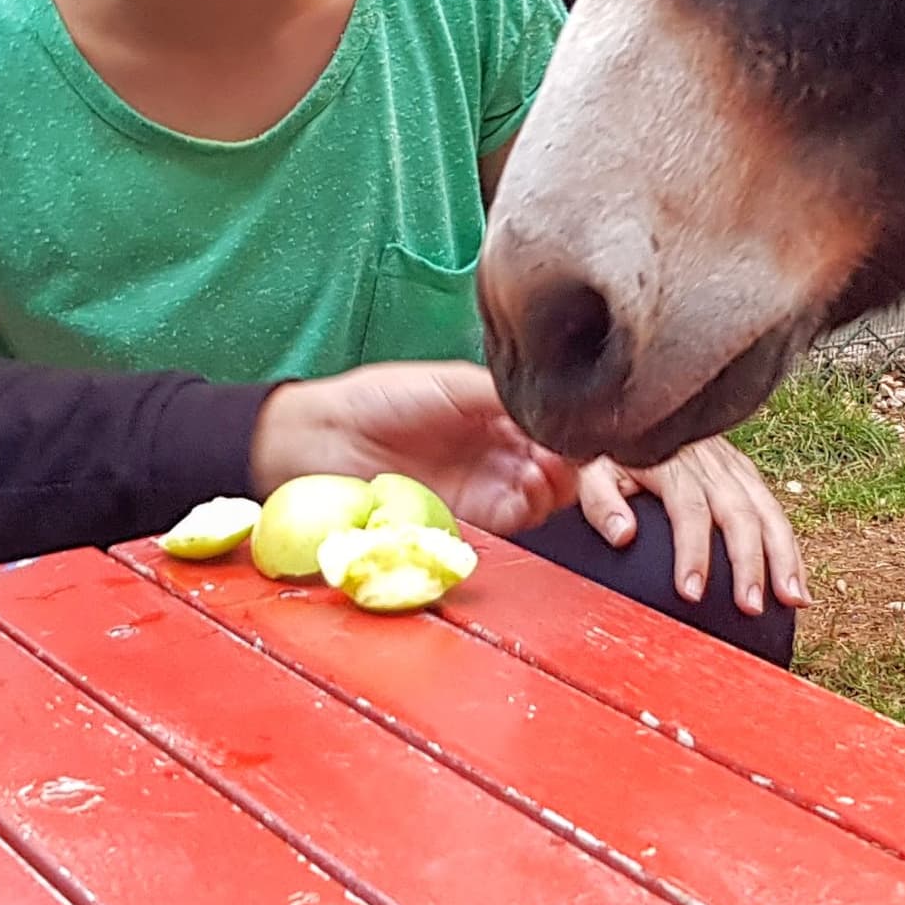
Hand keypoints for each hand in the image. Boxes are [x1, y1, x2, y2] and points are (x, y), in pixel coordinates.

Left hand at [252, 363, 574, 534]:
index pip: (552, 426)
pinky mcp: (469, 519)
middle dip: (569, 461)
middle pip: (556, 465)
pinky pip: (513, 521)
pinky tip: (527, 491)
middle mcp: (496, 451)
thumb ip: (504, 393)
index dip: (571, 430)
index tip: (578, 428)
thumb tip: (555, 405)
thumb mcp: (450, 384)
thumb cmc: (381, 399)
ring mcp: (484, 487)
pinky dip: (530, 509)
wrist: (326, 440)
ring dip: (554, 486)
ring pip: (542, 496)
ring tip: (543, 471)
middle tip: (563, 454)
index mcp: (497, 413)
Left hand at [577, 436, 807, 615]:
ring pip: (767, 511)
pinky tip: (797, 580)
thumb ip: (600, 500)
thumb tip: (622, 534)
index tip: (692, 592)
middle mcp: (709, 464)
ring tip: (793, 598)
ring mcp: (732, 466)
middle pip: (739, 514)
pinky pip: (774, 509)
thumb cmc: (615, 447)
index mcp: (671, 464)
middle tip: (751, 606)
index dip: (693, 553)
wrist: (638, 405)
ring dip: (783, 556)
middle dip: (750, 563)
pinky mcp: (745, 472)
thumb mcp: (593, 467)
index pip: (689, 511)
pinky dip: (790, 546)